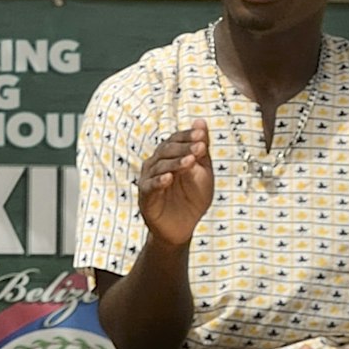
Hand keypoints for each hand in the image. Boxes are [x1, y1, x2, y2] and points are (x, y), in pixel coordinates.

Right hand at [138, 123, 213, 248]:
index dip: (188, 136)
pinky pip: (150, 186)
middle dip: (184, 147)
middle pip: (167, 150)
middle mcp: (156, 163)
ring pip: (159, 166)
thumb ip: (201, 149)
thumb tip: (201, 121)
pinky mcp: (145, 196)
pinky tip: (169, 178)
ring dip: (175, 163)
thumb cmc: (192, 197)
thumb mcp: (203, 172)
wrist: (184, 227)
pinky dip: (159, 181)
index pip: (176, 140)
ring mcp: (149, 179)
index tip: (201, 134)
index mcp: (169, 155)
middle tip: (200, 146)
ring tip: (190, 161)